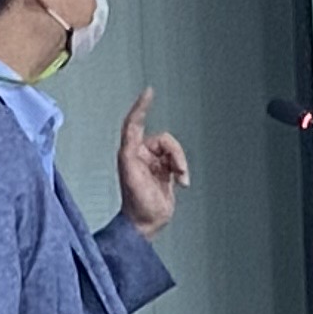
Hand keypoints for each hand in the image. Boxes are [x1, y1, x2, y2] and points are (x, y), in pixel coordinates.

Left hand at [117, 89, 189, 235]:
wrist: (147, 221)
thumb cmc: (136, 200)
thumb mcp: (130, 170)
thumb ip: (132, 149)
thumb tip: (140, 134)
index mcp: (130, 151)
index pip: (134, 123)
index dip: (141, 107)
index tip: (149, 92)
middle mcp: (142, 154)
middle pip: (164, 139)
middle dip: (174, 154)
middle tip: (176, 170)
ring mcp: (155, 163)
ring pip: (174, 150)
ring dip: (180, 163)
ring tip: (179, 179)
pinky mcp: (166, 171)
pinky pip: (179, 161)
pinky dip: (182, 171)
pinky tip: (181, 182)